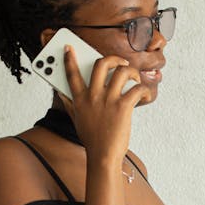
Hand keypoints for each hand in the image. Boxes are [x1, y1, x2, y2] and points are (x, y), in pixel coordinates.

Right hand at [57, 45, 149, 161]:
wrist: (103, 156)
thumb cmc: (91, 139)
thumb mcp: (76, 119)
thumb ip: (69, 104)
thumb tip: (61, 91)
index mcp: (80, 99)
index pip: (72, 74)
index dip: (69, 59)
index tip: (69, 48)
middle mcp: (93, 96)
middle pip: (101, 64)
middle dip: (113, 58)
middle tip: (119, 63)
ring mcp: (108, 100)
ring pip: (122, 71)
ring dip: (131, 72)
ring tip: (134, 78)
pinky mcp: (123, 107)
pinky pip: (137, 89)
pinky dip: (144, 90)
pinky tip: (144, 95)